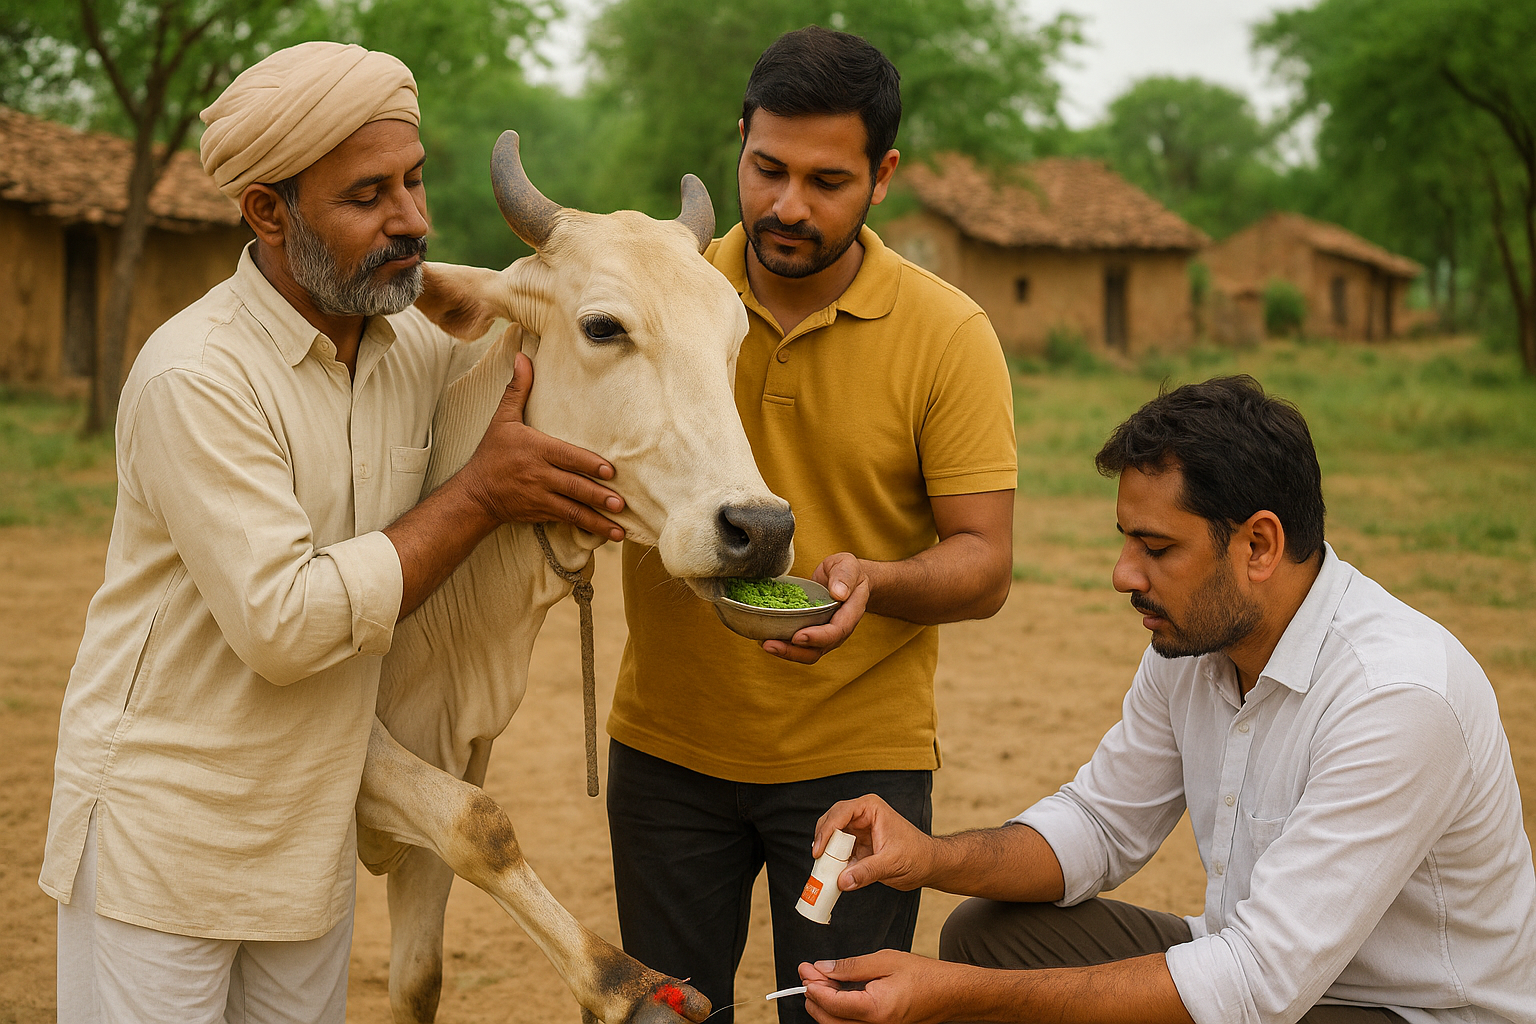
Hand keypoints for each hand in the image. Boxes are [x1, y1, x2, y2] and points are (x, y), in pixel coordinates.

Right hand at [457, 351, 626, 539]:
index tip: (609, 471)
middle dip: (597, 496)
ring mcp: (540, 497)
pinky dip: (586, 528)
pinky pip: (567, 521)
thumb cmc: (493, 453)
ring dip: (597, 519)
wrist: (475, 493)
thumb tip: (523, 356)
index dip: (587, 464)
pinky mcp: (541, 514)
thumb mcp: (502, 420)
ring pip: (573, 510)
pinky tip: (605, 534)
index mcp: (535, 450)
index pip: (566, 457)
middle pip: (573, 486)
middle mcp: (539, 476)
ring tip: (619, 529)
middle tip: (621, 503)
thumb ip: (517, 390)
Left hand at [762, 552, 869, 663]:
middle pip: (818, 649)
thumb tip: (839, 592)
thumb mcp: (848, 565)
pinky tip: (766, 638)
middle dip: (794, 651)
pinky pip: (800, 645)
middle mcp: (839, 629)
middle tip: (770, 645)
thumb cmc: (849, 571)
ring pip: (807, 652)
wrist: (849, 579)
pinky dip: (784, 644)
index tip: (797, 637)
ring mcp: (825, 633)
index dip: (817, 637)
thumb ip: (844, 576)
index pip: (836, 631)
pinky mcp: (813, 631)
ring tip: (765, 644)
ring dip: (786, 651)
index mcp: (850, 613)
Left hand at [799, 951, 967, 1023]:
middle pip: (829, 1019)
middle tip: (807, 972)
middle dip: (813, 996)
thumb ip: (851, 966)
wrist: (951, 993)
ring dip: (824, 1003)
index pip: (832, 1004)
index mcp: (876, 1010)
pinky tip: (837, 988)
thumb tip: (823, 968)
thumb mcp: (885, 960)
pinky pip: (851, 1022)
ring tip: (820, 977)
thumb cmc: (924, 976)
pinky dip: (839, 1007)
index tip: (805, 969)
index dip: (813, 987)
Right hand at [813, 794, 935, 892]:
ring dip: (826, 852)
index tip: (819, 850)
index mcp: (871, 808)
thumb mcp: (892, 863)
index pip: (841, 813)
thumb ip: (867, 872)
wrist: (929, 865)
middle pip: (832, 821)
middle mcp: (862, 815)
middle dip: (822, 839)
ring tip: (822, 868)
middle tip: (817, 859)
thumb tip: (842, 881)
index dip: (827, 830)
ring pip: (832, 836)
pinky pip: (839, 852)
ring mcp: (859, 830)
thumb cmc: (917, 856)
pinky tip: (830, 874)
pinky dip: (833, 862)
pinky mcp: (858, 845)